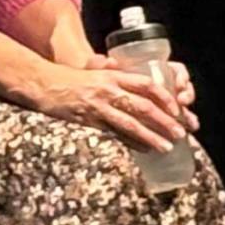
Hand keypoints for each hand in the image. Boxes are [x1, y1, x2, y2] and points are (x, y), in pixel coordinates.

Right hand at [24, 58, 191, 150]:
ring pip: (131, 122)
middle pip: (144, 105)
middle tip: (182, 132)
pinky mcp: (88, 120)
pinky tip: (144, 150)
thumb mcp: (95, 74)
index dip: (165, 97)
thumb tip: (136, 88)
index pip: (147, 85)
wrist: (42, 83)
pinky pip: (114, 133)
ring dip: (152, 135)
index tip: (178, 109)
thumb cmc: (70, 79)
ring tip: (168, 146)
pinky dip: (131, 142)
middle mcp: (109, 89)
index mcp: (114, 76)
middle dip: (166, 120)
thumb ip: (115, 79)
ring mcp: (99, 106)